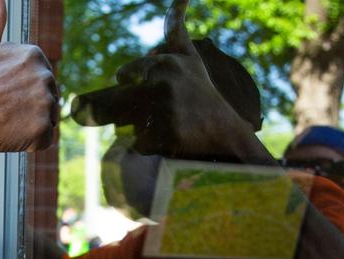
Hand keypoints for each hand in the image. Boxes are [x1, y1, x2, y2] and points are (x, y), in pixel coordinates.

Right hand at [0, 0, 58, 153]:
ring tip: (5, 122)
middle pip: (46, 98)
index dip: (20, 90)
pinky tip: (10, 135)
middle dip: (28, 107)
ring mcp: (46, 103)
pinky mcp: (43, 129)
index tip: (2, 94)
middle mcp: (45, 76)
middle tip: (2, 110)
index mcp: (34, 55)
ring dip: (30, 125)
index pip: (39, 78)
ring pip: (47, 119)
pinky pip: (44, 140)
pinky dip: (30, 143)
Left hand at [111, 0, 257, 158]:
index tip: (155, 89)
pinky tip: (172, 138)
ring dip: (140, 127)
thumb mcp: (189, 56)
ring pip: (126, 123)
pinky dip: (149, 146)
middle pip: (119, 101)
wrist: (224, 131)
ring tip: (168, 124)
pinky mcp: (165, 135)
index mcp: (162, 62)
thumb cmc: (200, 93)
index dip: (134, 85)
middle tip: (161, 111)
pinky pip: (137, 145)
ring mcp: (163, 108)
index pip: (123, 75)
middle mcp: (161, 82)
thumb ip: (176, 28)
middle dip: (133, 108)